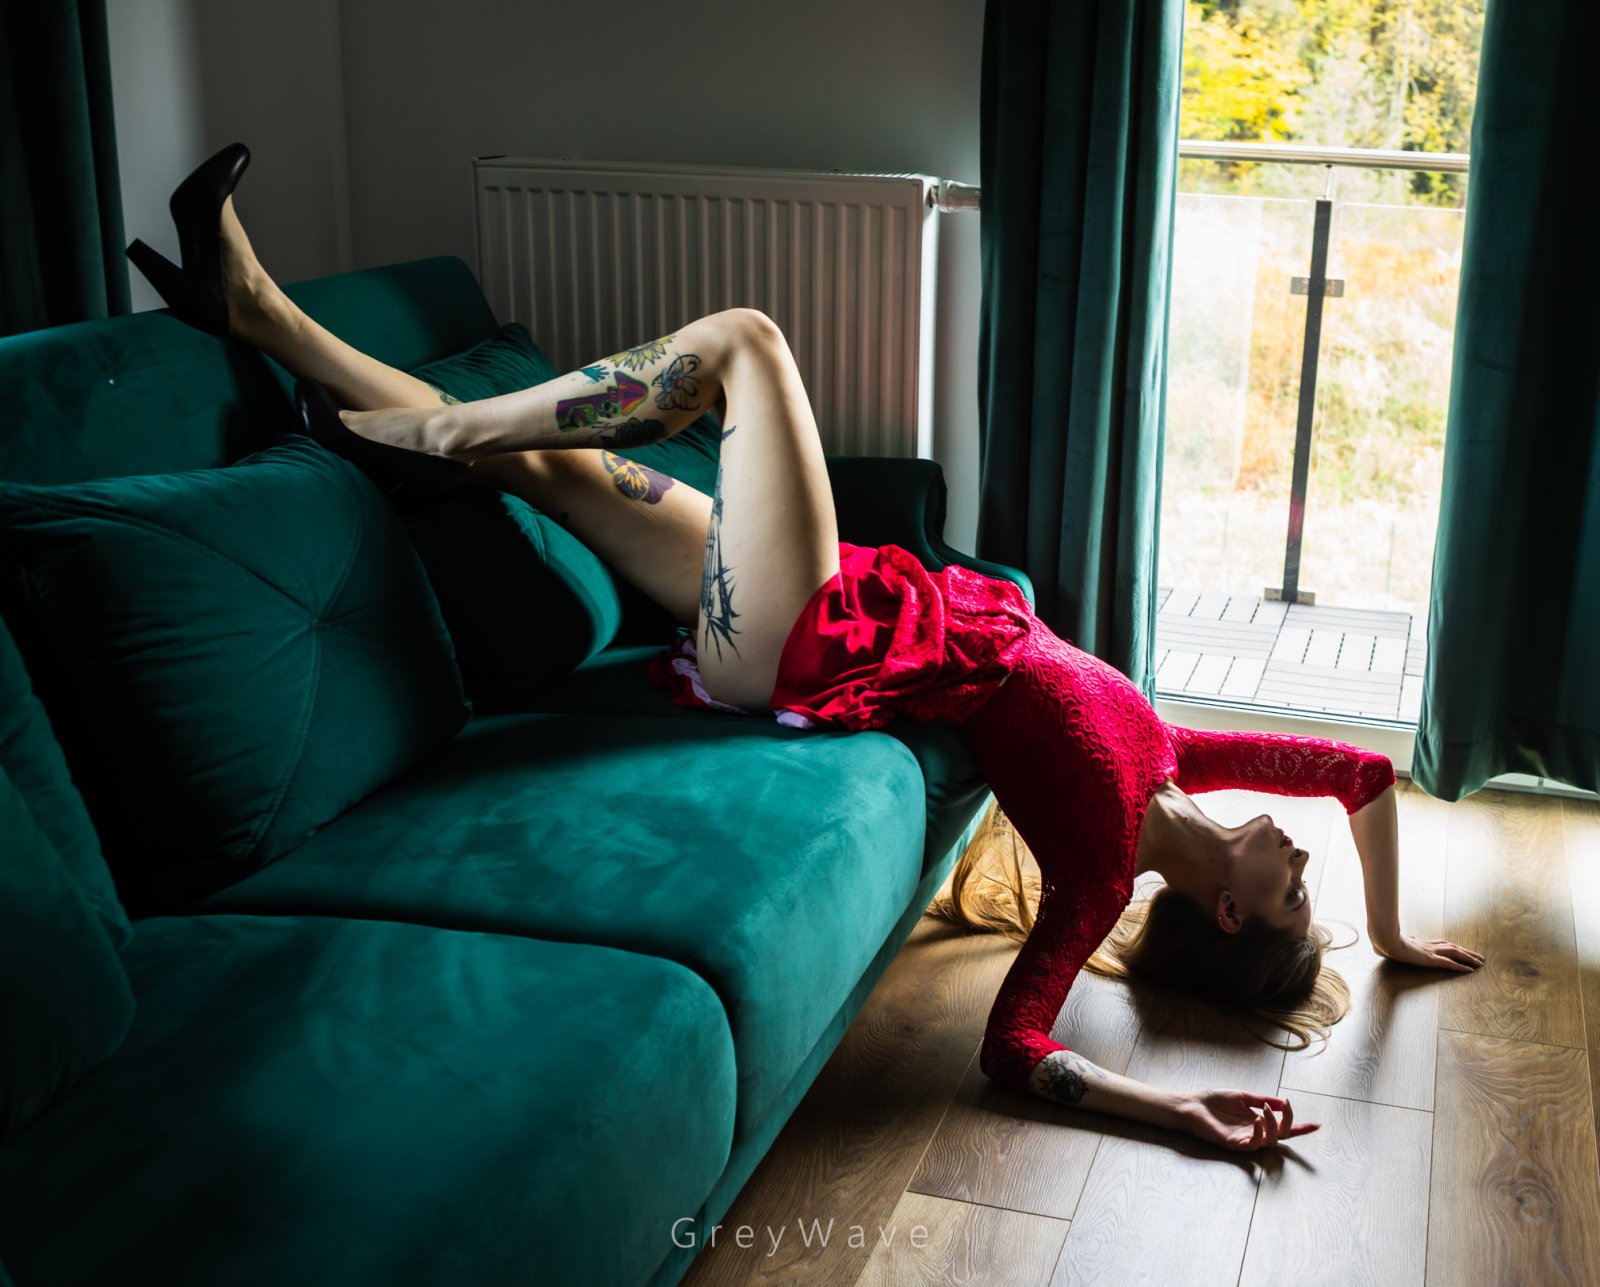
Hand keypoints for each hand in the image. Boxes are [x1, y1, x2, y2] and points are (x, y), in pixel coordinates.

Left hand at [1176, 1090, 1318, 1151]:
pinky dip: (1259, 1132)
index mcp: (1258, 1122)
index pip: (1283, 1128)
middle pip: (1281, 1135)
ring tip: (1266, 1110)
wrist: (1192, 1104)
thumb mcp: (1242, 1096)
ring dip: (1273, 1125)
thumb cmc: (1213, 1101)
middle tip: (1284, 1106)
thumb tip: (1282, 1102)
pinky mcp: (1233, 1144)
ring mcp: (1245, 1140)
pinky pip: (1252, 1144)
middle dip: (1288, 1122)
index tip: (1318, 1125)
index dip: (1300, 1128)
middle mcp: (1254, 1133)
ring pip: (1270, 1141)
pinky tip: (1257, 1120)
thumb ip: (1262, 1100)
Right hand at [1371, 931, 1484, 971]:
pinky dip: (1461, 966)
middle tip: (1479, 957)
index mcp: (1420, 943)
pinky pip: (1449, 963)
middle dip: (1466, 952)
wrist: (1384, 939)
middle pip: (1452, 947)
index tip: (1461, 950)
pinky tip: (1470, 970)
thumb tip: (1403, 940)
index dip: (1453, 947)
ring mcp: (1430, 952)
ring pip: (1455, 953)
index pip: (1441, 944)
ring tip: (1480, 963)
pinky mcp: (1430, 959)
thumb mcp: (1393, 943)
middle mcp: (1428, 946)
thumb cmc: (1384, 941)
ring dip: (1469, 958)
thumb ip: (1401, 943)